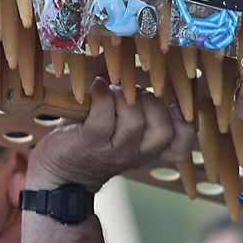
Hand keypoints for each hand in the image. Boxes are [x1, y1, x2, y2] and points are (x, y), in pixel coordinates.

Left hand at [27, 80, 195, 194]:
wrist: (57, 173)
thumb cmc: (89, 139)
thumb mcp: (118, 129)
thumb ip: (134, 108)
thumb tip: (137, 69)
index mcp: (147, 150)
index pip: (180, 146)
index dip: (185, 126)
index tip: (174, 107)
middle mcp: (135, 154)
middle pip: (162, 130)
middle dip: (150, 102)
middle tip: (131, 93)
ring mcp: (113, 152)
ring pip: (134, 122)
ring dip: (124, 97)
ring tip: (111, 90)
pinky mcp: (89, 144)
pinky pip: (103, 118)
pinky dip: (103, 96)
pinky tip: (97, 87)